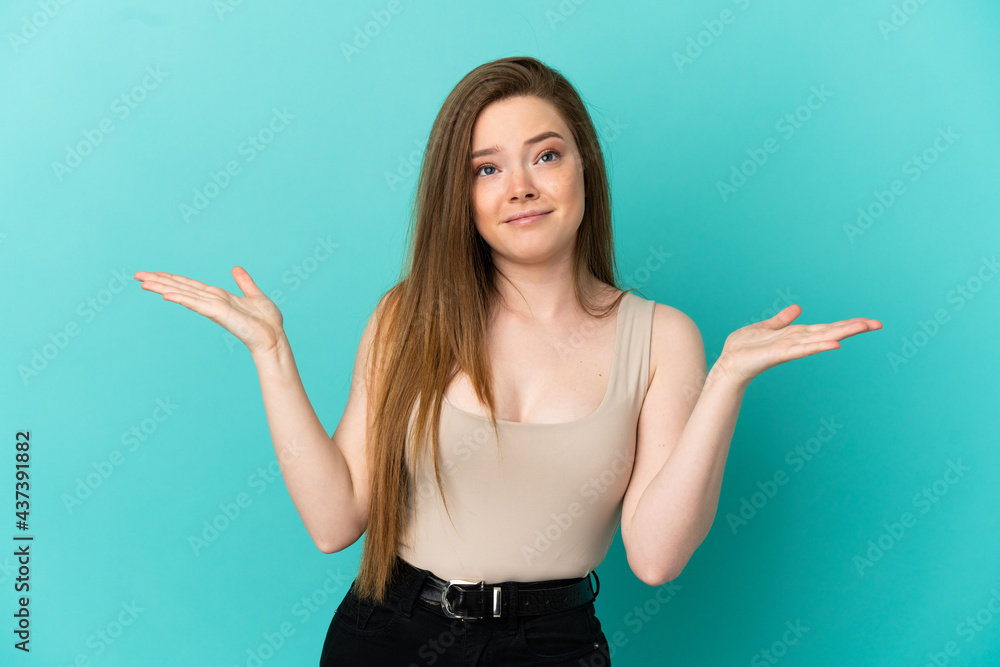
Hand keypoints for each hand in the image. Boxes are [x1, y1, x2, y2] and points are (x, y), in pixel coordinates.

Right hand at [133, 267, 284, 356]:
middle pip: (180, 288)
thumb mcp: (254, 295)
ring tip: (142, 282)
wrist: (274, 337)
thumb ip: (244, 282)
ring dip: (163, 287)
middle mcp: (211, 302)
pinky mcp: (218, 313)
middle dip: (159, 281)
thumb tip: (236, 269)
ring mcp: (213, 308)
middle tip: (137, 275)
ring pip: (183, 294)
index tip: (154, 273)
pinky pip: (196, 303)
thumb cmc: (266, 321)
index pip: (190, 285)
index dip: (172, 278)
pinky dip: (182, 298)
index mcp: (218, 297)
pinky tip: (166, 295)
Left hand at [714, 304, 881, 388]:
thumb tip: (797, 308)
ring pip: (821, 339)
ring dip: (842, 333)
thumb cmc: (744, 347)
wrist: (727, 362)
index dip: (846, 324)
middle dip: (853, 327)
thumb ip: (781, 320)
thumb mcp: (764, 327)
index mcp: (796, 334)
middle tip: (878, 323)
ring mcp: (790, 348)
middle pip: (830, 332)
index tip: (869, 321)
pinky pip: (802, 350)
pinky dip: (818, 346)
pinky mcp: (779, 354)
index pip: (826, 327)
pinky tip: (834, 346)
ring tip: (863, 327)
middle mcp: (797, 341)